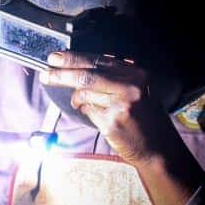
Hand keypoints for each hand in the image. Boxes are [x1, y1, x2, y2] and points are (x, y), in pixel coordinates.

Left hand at [40, 51, 175, 166]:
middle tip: (46, 74)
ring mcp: (121, 105)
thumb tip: (79, 67)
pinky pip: (88, 111)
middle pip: (86, 75)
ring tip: (80, 103)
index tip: (56, 57)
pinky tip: (99, 116)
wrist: (158, 147)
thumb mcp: (137, 90)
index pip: (98, 61)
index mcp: (136, 73)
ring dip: (77, 99)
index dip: (73, 58)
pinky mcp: (112, 122)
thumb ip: (114, 78)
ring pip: (84, 94)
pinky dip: (86, 112)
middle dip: (61, 74)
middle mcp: (130, 86)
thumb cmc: (144, 118)